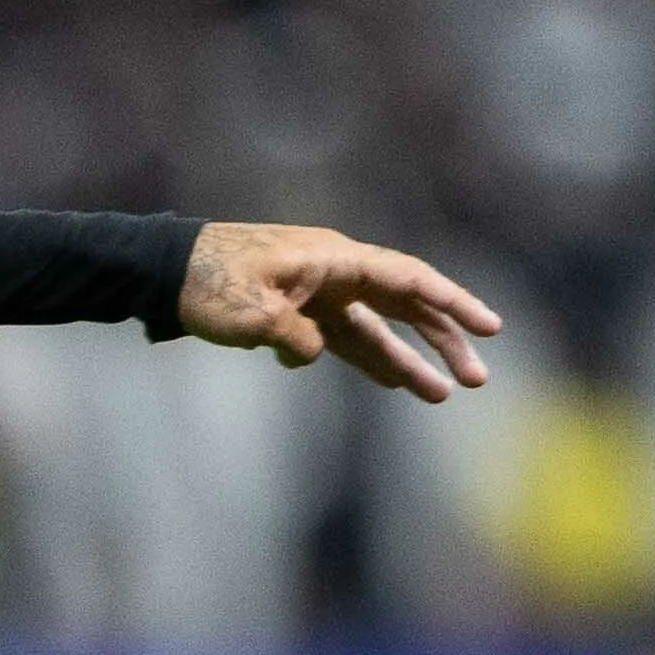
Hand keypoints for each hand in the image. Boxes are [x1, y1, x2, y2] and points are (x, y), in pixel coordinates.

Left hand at [177, 223, 501, 401]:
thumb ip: (293, 335)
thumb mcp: (251, 312)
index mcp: (335, 260)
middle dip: (442, 341)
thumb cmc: (207, 283)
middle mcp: (336, 272)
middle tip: (476, 379)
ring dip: (408, 360)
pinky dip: (366, 360)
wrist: (164, 271)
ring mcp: (319, 294)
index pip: (409, 280)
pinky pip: (344, 339)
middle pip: (404, 306)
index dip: (453, 304)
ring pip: (377, 329)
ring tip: (441, 395)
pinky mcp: (299, 314)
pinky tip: (391, 384)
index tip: (489, 327)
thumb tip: (316, 353)